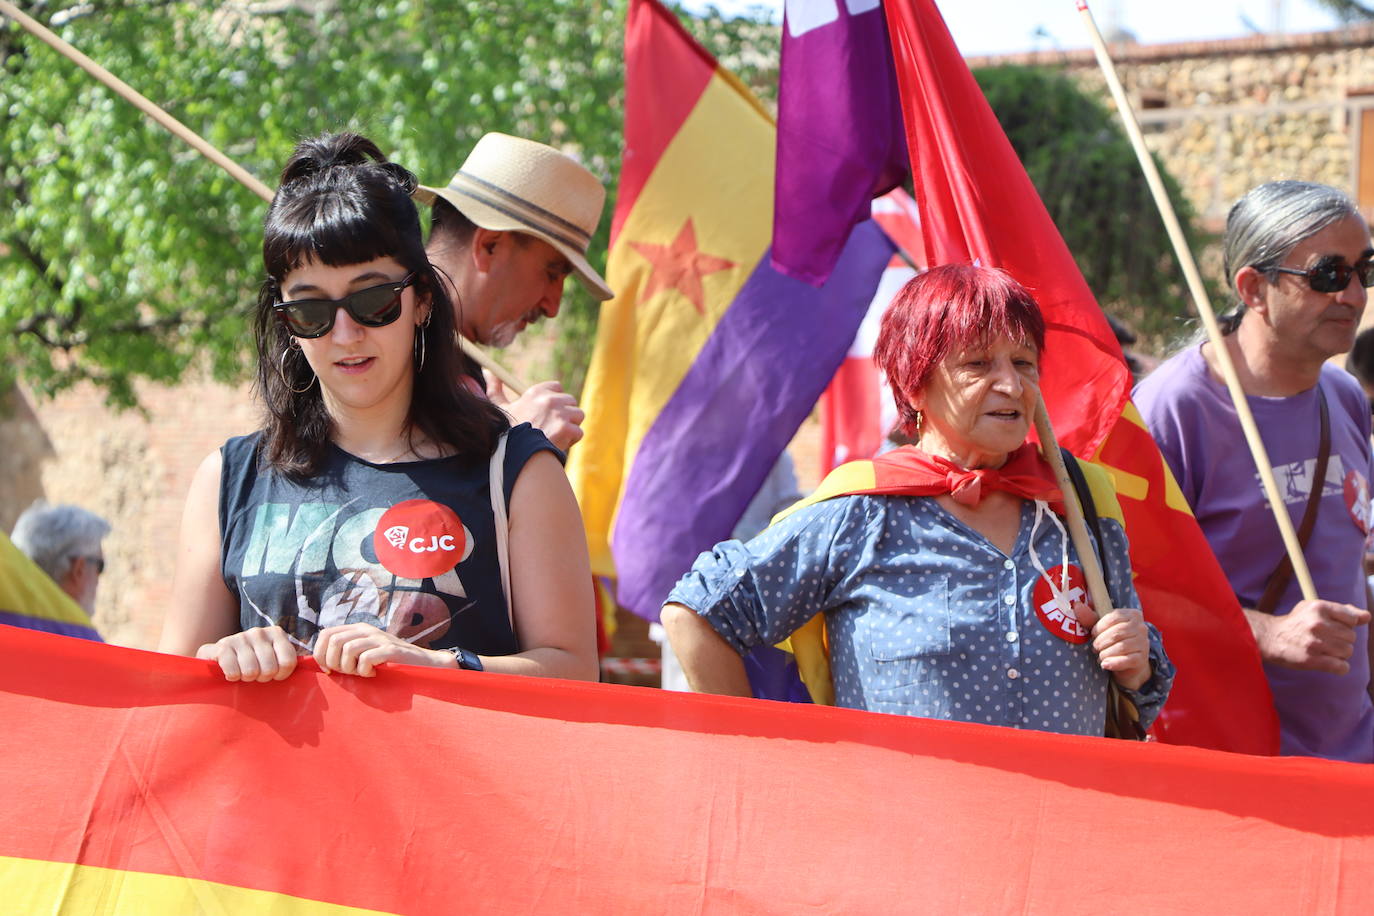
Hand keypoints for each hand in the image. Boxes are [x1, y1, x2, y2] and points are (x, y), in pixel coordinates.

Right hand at [196, 626, 298, 681]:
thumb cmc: (253, 662)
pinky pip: (234, 671)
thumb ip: (292, 662)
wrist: (217, 658)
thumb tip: (322, 669)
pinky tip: (230, 672)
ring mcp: (240, 637)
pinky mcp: (222, 646)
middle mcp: (259, 632)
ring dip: (246, 678)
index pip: (288, 663)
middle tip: (255, 674)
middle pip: (270, 669)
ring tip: (243, 672)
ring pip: (252, 671)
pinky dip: (233, 677)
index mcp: (277, 633)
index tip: (273, 675)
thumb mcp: (275, 658)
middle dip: (262, 678)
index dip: (280, 675)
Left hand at [313, 623, 447, 676]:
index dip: (320, 654)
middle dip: (334, 662)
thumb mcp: (364, 653)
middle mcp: (366, 630)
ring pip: (348, 649)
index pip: (325, 634)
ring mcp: (379, 638)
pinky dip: (365, 671)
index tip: (328, 670)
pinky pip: (366, 659)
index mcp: (357, 629)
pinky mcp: (390, 650)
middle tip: (348, 673)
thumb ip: (345, 653)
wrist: (422, 663)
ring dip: (350, 668)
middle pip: (334, 641)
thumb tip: (319, 662)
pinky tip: (374, 674)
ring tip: (361, 673)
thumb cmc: (389, 663)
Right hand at [485, 370, 584, 449]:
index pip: (557, 387)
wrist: (514, 455)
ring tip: (553, 436)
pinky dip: (570, 441)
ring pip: (577, 416)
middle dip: (564, 414)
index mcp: (535, 392)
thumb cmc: (506, 432)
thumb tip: (487, 371)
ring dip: (570, 427)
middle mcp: (549, 399)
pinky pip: (578, 433)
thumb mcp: (499, 408)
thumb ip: (495, 389)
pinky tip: (556, 445)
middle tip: (549, 428)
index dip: (555, 401)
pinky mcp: (567, 429)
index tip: (547, 412)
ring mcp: (559, 414)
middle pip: (570, 401)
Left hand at [1075, 604, 1151, 691]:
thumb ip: (1089, 617)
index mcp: (1133, 615)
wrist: (1127, 662)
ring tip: (1100, 656)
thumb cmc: (1112, 640)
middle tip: (1095, 647)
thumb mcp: (1101, 628)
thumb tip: (1077, 605)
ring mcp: (1144, 643)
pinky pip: (1127, 660)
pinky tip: (1105, 664)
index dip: (1099, 627)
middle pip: (1117, 633)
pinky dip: (1113, 663)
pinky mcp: (1142, 659)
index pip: (1114, 617)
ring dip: (1105, 653)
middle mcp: (1141, 627)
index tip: (1093, 634)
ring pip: (1121, 647)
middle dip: (1101, 641)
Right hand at [1249, 599, 1370, 674]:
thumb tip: (1367, 617)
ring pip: (1348, 652)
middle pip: (1351, 637)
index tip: (1332, 627)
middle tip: (1326, 641)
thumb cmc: (1297, 623)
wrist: (1270, 638)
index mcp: (1319, 607)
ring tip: (1325, 651)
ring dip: (1340, 654)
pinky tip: (1330, 663)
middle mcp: (1317, 624)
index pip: (1352, 619)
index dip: (1345, 625)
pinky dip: (1340, 667)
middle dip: (1342, 640)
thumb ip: (1343, 611)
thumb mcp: (1315, 609)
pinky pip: (1341, 667)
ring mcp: (1314, 643)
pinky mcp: (1311, 660)